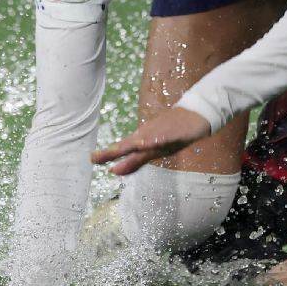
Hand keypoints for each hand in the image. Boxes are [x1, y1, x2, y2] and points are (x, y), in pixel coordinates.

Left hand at [90, 106, 211, 174]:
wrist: (195, 114)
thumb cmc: (171, 132)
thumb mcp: (153, 150)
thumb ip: (135, 161)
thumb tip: (114, 171)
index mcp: (142, 141)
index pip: (122, 149)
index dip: (107, 155)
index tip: (91, 159)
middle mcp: (149, 136)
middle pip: (129, 144)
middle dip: (114, 151)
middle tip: (96, 157)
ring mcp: (162, 133)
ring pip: (146, 139)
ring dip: (134, 145)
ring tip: (120, 151)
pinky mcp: (177, 132)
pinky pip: (167, 136)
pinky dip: (159, 139)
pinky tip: (152, 142)